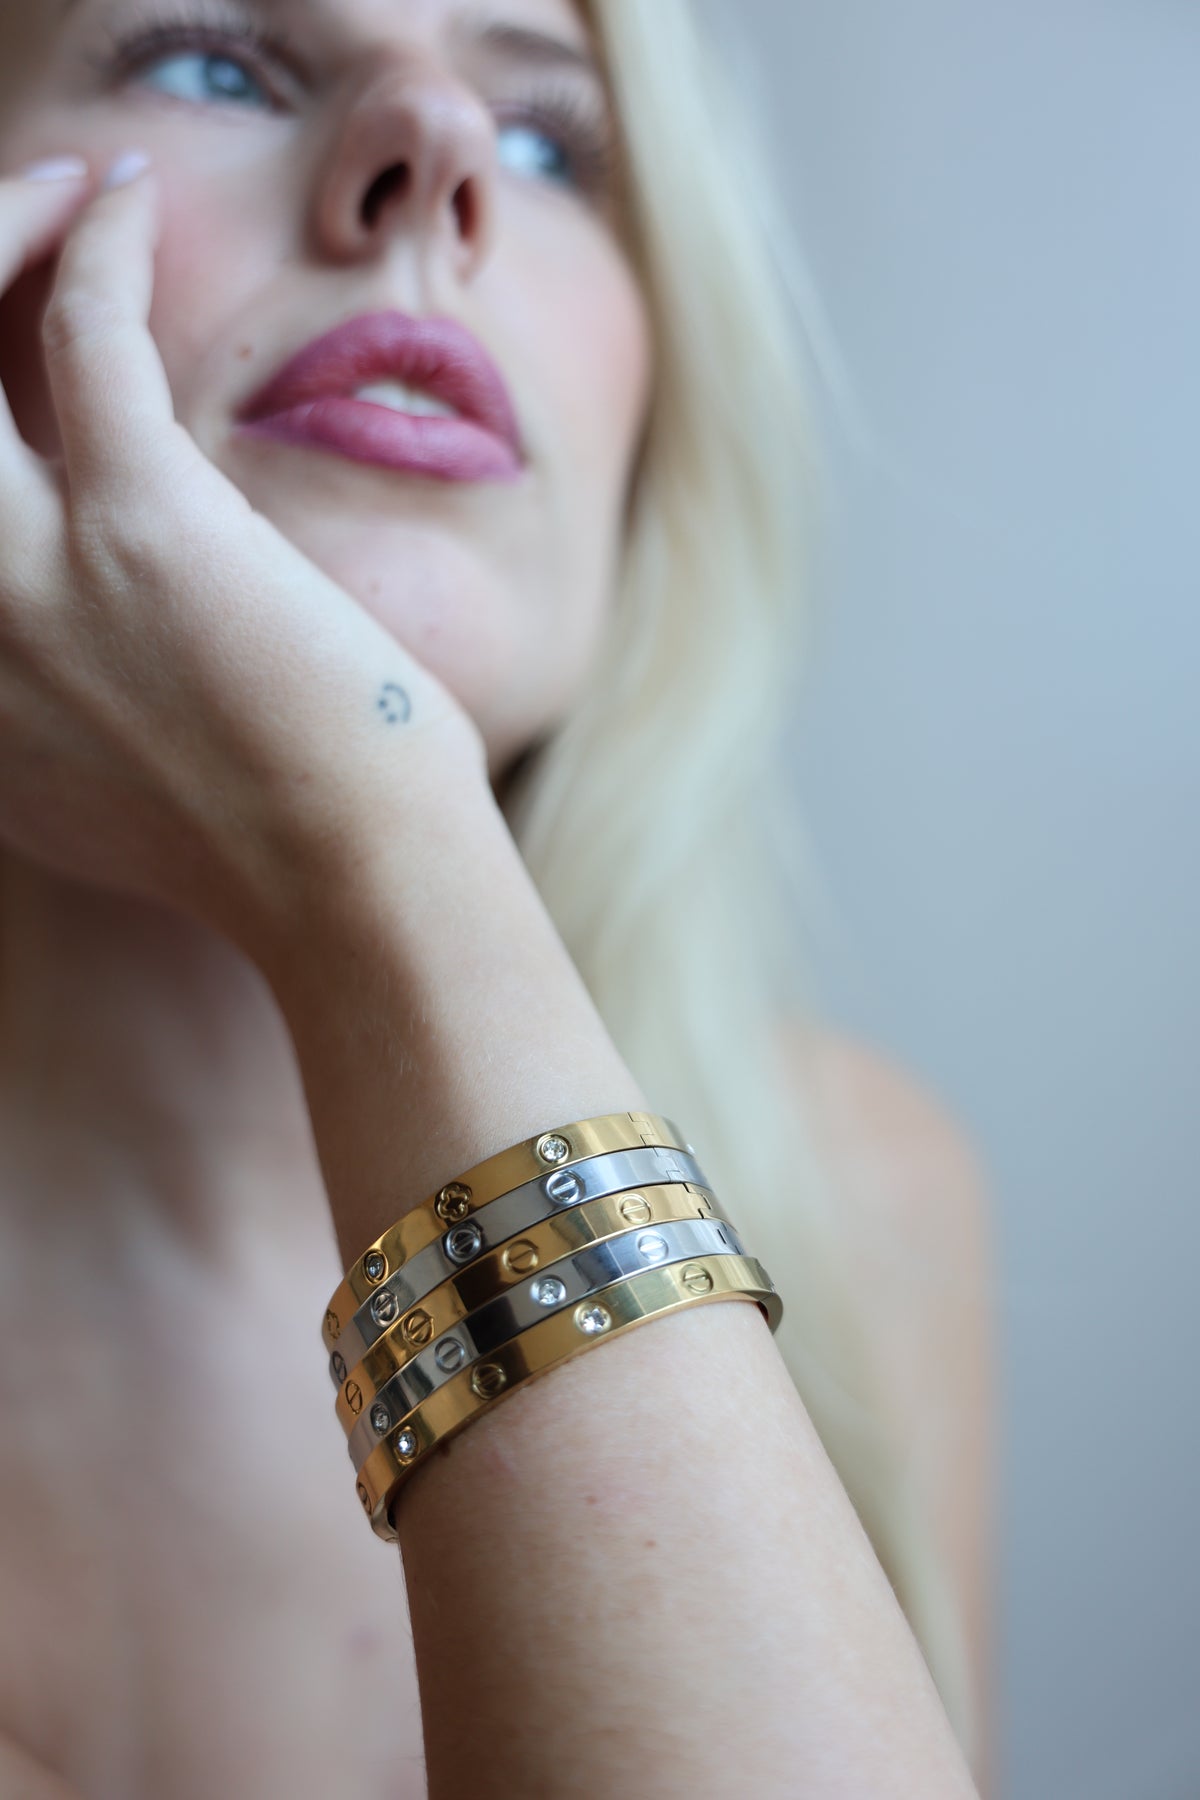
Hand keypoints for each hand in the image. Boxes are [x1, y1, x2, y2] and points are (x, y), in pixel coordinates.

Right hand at [0, 153, 485, 953]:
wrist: (352, 891)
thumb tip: (54, 641)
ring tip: (60, 194)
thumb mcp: (97, 800)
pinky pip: (86, 330)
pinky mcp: (139, 525)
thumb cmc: (275, 844)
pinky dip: (94, 243)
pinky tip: (129, 201)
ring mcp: (27, 579)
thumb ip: (37, 714)